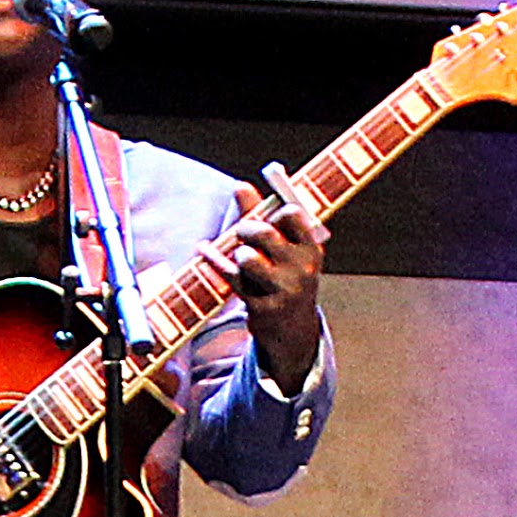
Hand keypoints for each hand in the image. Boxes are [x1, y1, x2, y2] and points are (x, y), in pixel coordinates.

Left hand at [229, 162, 324, 389]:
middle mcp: (301, 268)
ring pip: (247, 258)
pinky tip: (204, 249)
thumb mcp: (284, 250)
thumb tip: (240, 186)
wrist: (292, 330)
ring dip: (237, 252)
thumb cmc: (285, 279)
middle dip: (246, 227)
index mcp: (311, 249)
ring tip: (241, 256)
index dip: (273, 211)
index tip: (267, 217)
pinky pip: (231, 278)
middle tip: (242, 231)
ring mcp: (282, 289)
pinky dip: (214, 261)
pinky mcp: (261, 306)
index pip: (291, 213)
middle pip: (264, 233)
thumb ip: (262, 216)